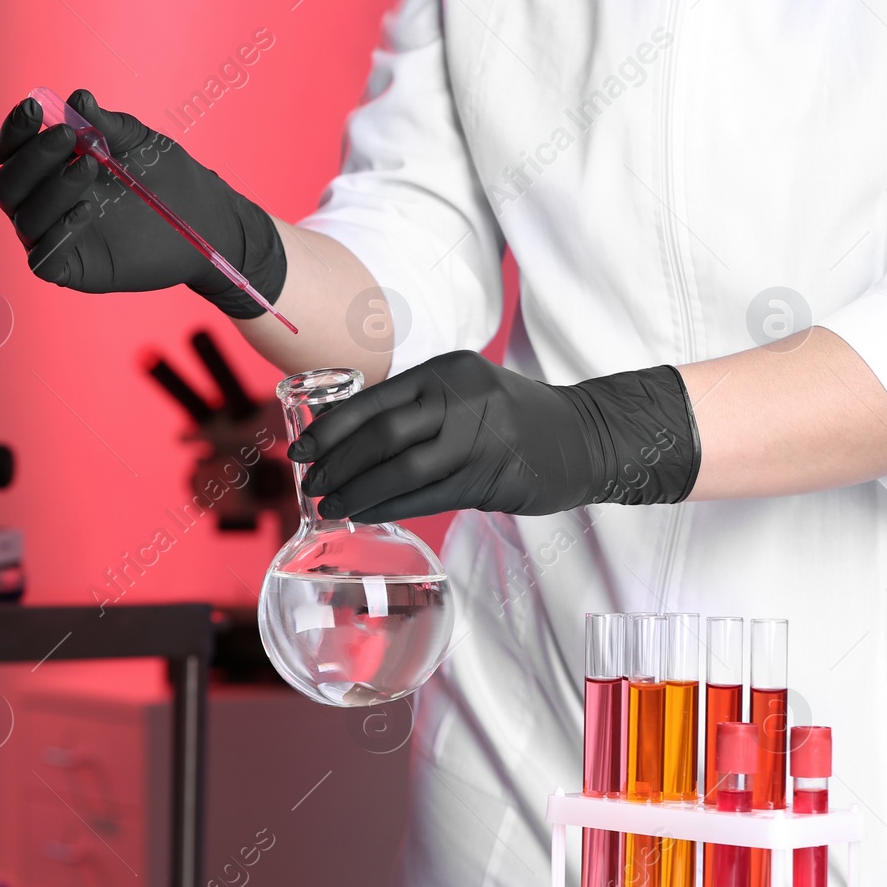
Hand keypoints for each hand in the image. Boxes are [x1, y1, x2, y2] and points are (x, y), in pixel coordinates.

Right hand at [0, 89, 284, 317]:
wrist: (202, 219)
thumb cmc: (165, 177)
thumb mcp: (137, 142)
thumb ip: (106, 124)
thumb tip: (77, 100)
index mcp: (49, 169)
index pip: (11, 152)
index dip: (15, 131)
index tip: (34, 108)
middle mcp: (44, 204)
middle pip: (8, 185)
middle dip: (32, 158)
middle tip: (67, 136)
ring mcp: (56, 237)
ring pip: (25, 218)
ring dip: (52, 188)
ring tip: (90, 167)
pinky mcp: (74, 269)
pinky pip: (43, 259)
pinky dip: (57, 234)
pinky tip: (87, 210)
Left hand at [288, 351, 700, 519]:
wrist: (584, 435)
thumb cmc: (511, 417)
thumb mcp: (464, 390)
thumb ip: (416, 406)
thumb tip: (349, 437)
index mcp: (445, 371)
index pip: (373, 400)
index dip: (331, 429)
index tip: (302, 449)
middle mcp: (460, 399)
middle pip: (381, 435)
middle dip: (337, 463)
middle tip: (310, 485)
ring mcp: (478, 439)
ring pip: (400, 470)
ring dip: (357, 492)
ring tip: (330, 506)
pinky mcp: (490, 478)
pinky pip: (427, 497)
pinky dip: (389, 507)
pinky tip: (365, 514)